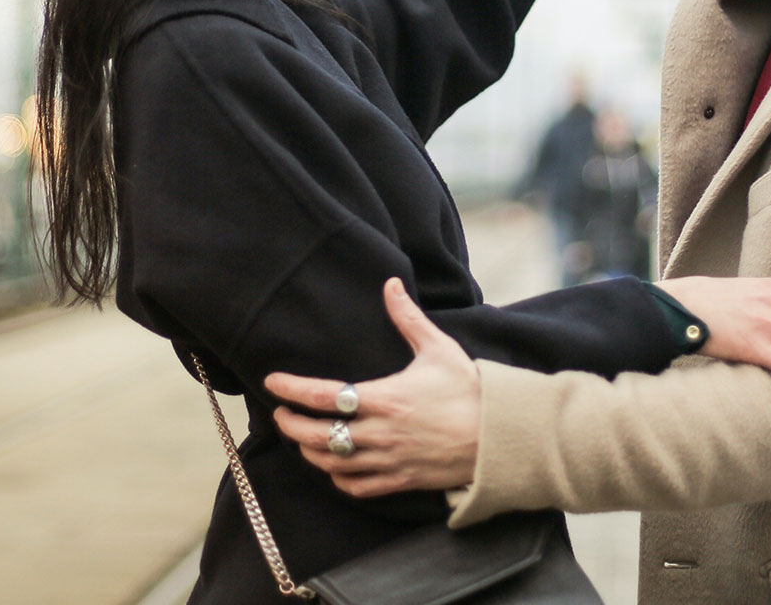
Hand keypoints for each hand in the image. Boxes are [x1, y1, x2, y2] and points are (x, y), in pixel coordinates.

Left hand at [265, 278, 480, 497]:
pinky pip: (356, 486)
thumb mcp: (438, 348)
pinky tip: (334, 466)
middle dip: (291, 425)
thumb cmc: (468, 389)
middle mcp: (380, 432)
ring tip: (300, 438)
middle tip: (280, 414)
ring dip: (309, 451)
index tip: (272, 382)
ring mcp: (388, 460)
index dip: (292, 389)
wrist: (498, 435)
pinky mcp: (399, 480)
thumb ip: (408, 318)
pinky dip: (338, 478)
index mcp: (385, 398)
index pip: (324, 394)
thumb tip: (390, 284)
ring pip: (332, 463)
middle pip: (318, 434)